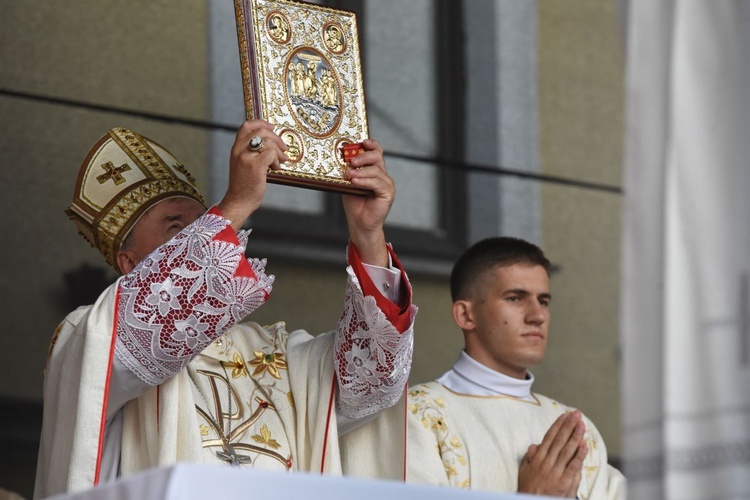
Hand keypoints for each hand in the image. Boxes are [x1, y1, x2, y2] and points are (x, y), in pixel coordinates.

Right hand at [218, 120, 287, 230]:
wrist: (239, 201)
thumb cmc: (244, 185)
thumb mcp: (243, 164)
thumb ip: (252, 153)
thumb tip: (271, 144)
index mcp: (236, 148)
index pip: (247, 126)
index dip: (261, 123)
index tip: (272, 127)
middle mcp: (239, 151)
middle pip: (261, 131)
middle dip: (276, 138)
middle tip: (283, 148)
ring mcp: (246, 158)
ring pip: (268, 142)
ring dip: (279, 151)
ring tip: (280, 161)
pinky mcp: (255, 166)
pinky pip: (271, 153)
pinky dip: (277, 159)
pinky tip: (276, 168)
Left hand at [342, 139, 393, 266]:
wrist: (359, 223)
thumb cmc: (354, 204)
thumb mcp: (349, 183)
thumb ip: (350, 171)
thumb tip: (341, 159)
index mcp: (374, 170)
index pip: (376, 152)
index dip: (371, 145)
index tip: (362, 142)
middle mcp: (382, 175)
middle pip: (377, 157)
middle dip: (364, 156)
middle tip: (351, 160)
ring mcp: (386, 184)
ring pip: (376, 170)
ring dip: (361, 170)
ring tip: (349, 173)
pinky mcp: (388, 193)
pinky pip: (377, 183)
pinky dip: (365, 181)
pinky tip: (355, 181)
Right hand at [517, 411, 587, 497]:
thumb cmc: (528, 488)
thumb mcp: (524, 471)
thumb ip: (530, 458)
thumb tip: (534, 446)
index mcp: (537, 458)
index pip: (549, 437)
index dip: (558, 425)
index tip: (565, 416)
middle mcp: (547, 462)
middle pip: (560, 440)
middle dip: (569, 426)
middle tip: (576, 414)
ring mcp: (556, 471)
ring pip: (567, 450)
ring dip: (575, 436)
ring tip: (582, 425)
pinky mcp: (564, 482)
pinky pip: (573, 466)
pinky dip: (579, 455)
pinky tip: (584, 445)